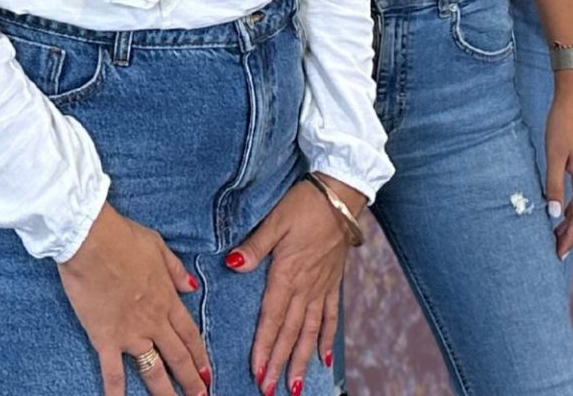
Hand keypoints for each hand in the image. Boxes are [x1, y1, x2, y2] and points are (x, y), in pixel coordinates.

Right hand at [58, 204, 209, 395]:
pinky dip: (116, 392)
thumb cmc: (123, 237)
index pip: (189, 333)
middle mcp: (153, 321)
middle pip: (178, 357)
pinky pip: (112, 371)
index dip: (200, 355)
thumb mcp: (157, 246)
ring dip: (166, 392)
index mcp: (166, 298)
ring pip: (153, 370)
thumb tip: (192, 286)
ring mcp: (130, 333)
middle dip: (191, 381)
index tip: (208, 373)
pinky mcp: (105, 338)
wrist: (91, 240)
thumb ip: (175, 270)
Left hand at [227, 178, 355, 395]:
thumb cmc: (304, 205)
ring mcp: (321, 287)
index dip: (264, 347)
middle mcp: (305, 287)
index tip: (257, 371)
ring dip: (300, 359)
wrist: (340, 196)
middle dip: (279, 363)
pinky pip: (330, 316)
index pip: (272, 318)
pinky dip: (326, 338)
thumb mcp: (275, 221)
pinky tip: (324, 358)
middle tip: (270, 389)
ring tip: (294, 385)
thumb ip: (254, 247)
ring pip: (310, 332)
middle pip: (289, 332)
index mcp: (287, 274)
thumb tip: (232, 265)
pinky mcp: (333, 282)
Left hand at [541, 79, 572, 258]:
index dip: (568, 236)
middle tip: (556, 250)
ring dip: (571, 221)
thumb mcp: (554, 154)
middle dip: (571, 234)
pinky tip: (562, 210)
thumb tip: (553, 214)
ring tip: (557, 235)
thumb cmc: (562, 123)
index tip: (558, 253)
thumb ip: (554, 185)